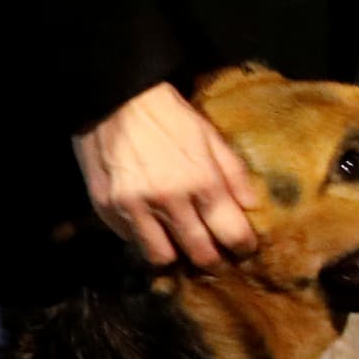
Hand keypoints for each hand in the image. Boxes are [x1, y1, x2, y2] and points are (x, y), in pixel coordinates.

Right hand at [73, 82, 260, 268]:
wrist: (112, 98)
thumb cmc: (166, 114)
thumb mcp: (208, 134)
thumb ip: (232, 171)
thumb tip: (250, 205)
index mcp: (202, 181)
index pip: (231, 233)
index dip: (242, 246)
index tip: (242, 248)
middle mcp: (170, 201)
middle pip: (199, 254)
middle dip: (211, 259)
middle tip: (213, 254)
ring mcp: (135, 207)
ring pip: (161, 257)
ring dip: (173, 253)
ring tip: (176, 243)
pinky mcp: (107, 208)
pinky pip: (130, 239)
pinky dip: (142, 235)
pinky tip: (147, 220)